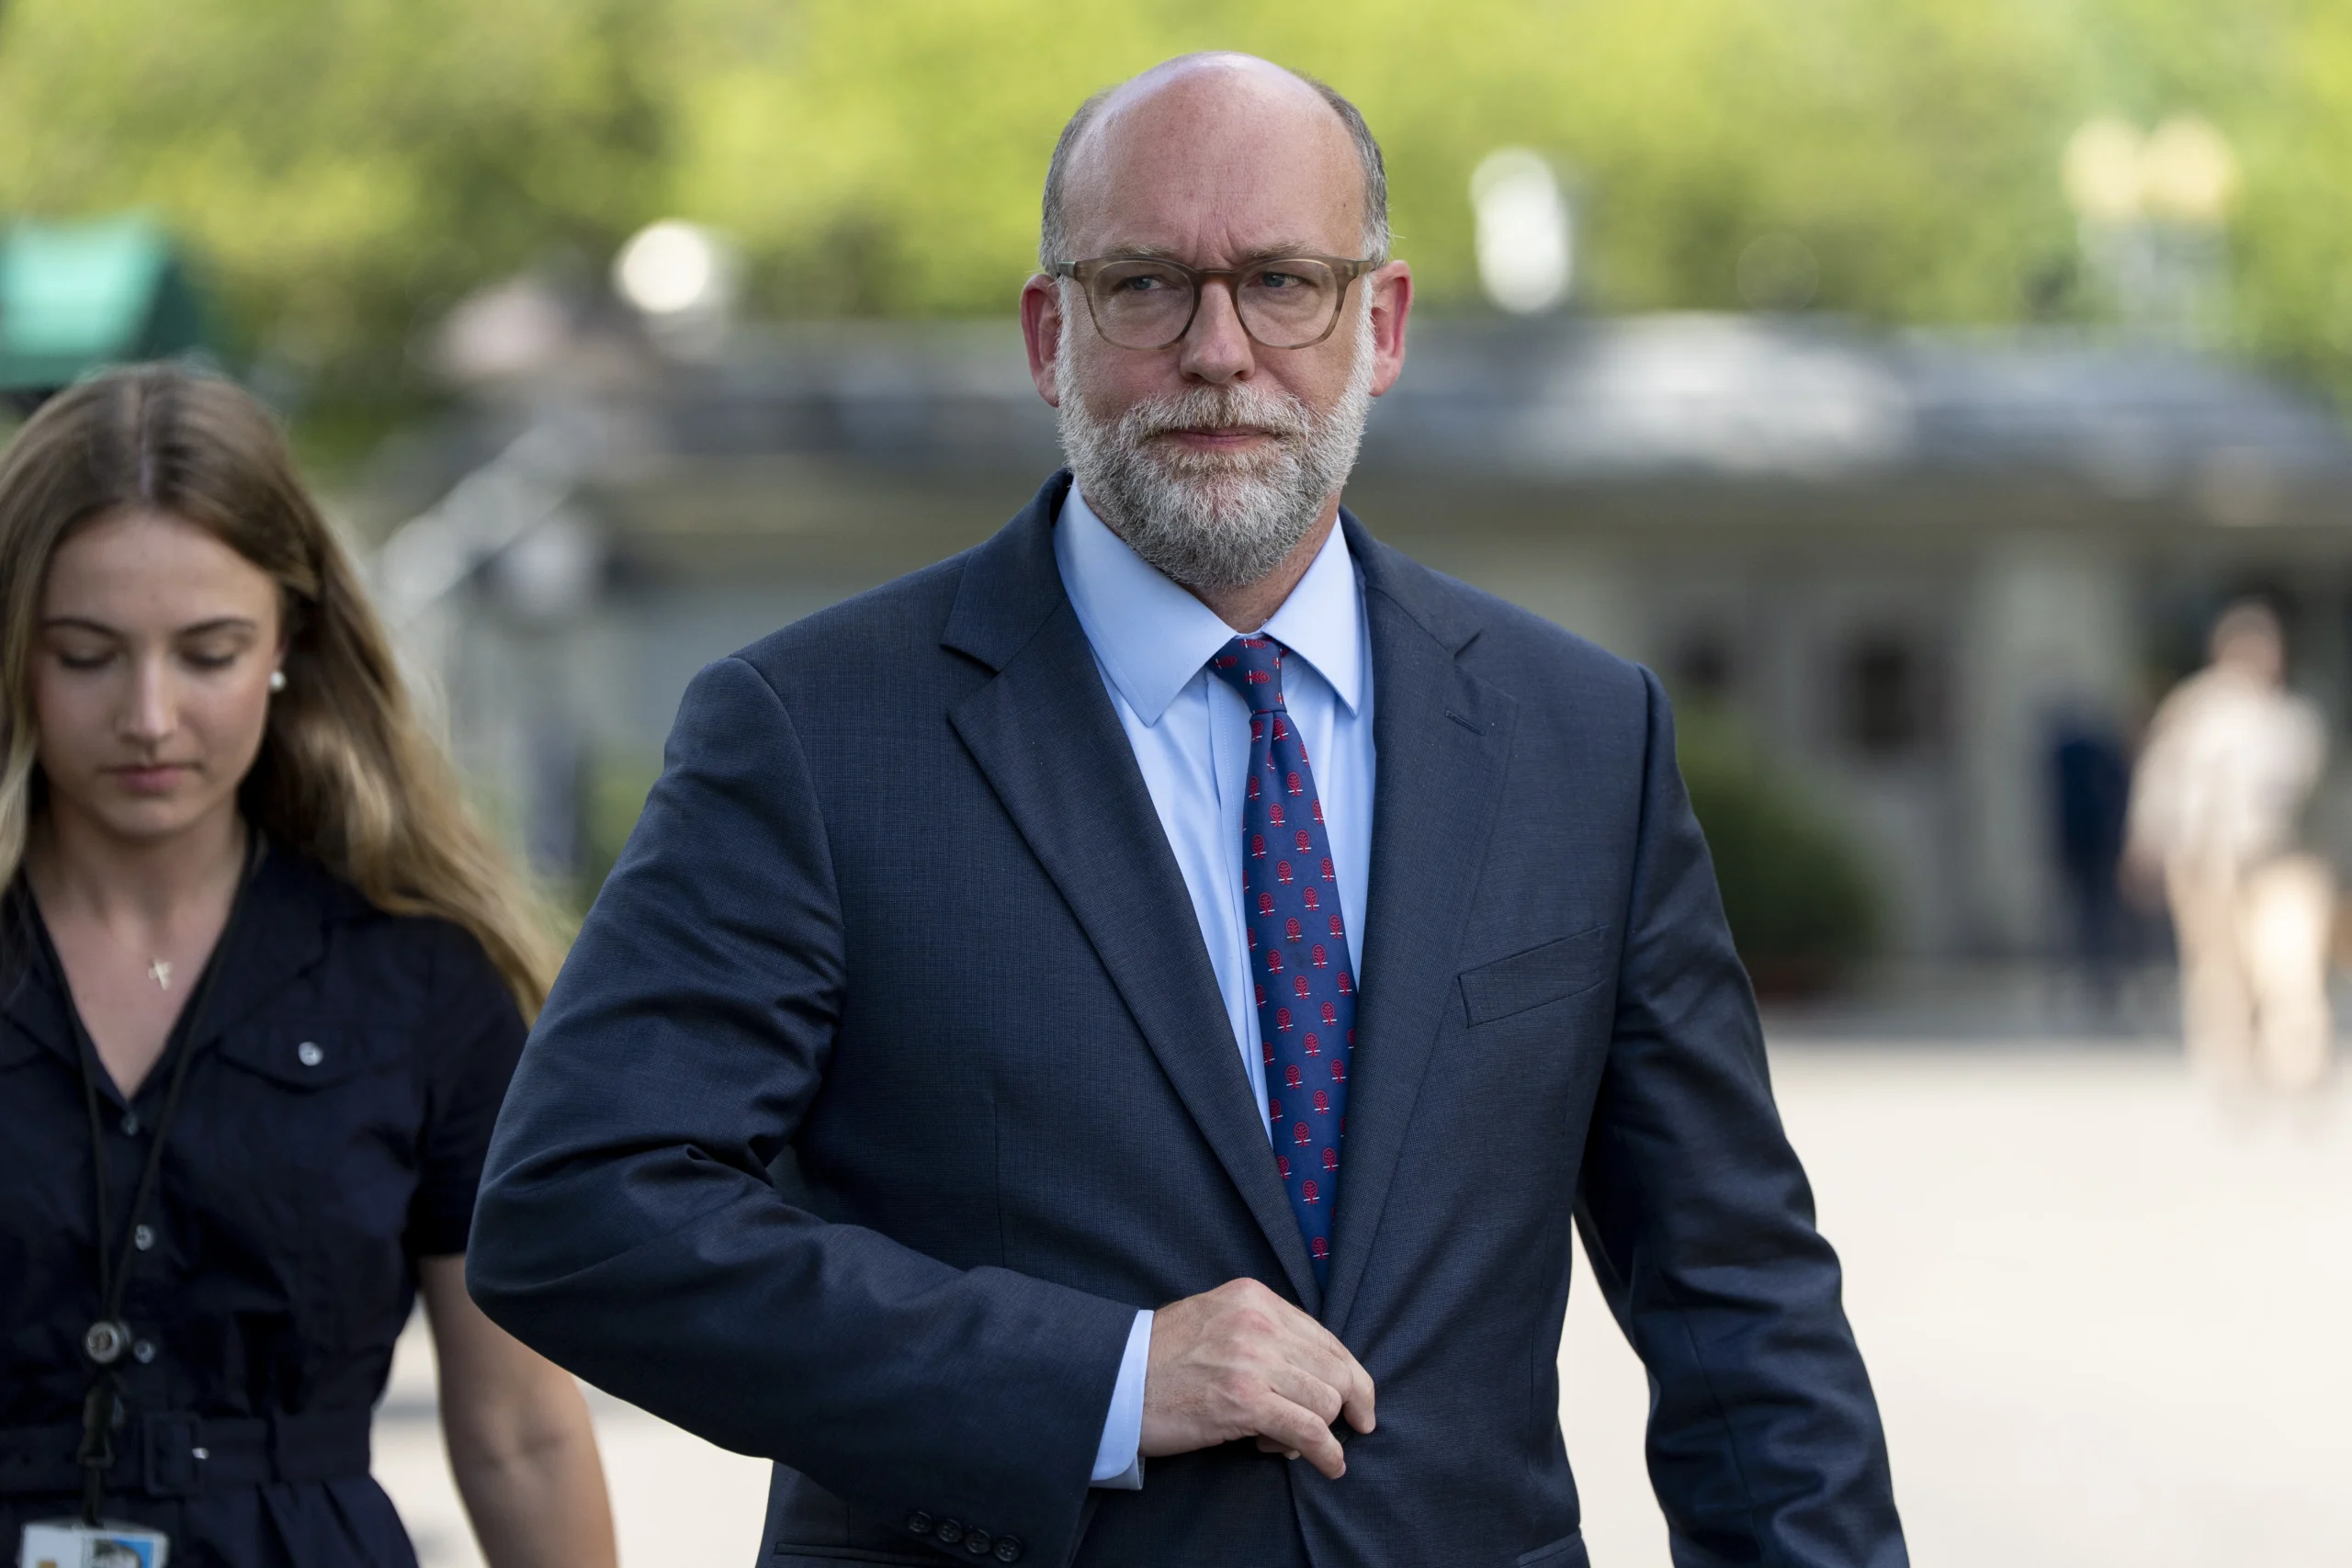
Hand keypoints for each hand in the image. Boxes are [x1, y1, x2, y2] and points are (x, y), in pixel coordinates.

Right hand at [1138, 1277, 1375, 1478]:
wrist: (1116, 1380)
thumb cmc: (1162, 1357)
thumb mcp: (1217, 1318)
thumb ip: (1264, 1332)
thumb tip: (1314, 1371)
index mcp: (1255, 1298)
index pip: (1324, 1337)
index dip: (1349, 1374)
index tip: (1359, 1401)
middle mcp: (1259, 1322)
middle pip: (1334, 1368)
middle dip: (1348, 1404)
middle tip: (1353, 1428)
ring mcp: (1252, 1360)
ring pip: (1326, 1400)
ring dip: (1322, 1430)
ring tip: (1291, 1443)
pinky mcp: (1243, 1401)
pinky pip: (1307, 1429)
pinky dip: (1327, 1452)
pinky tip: (1330, 1465)